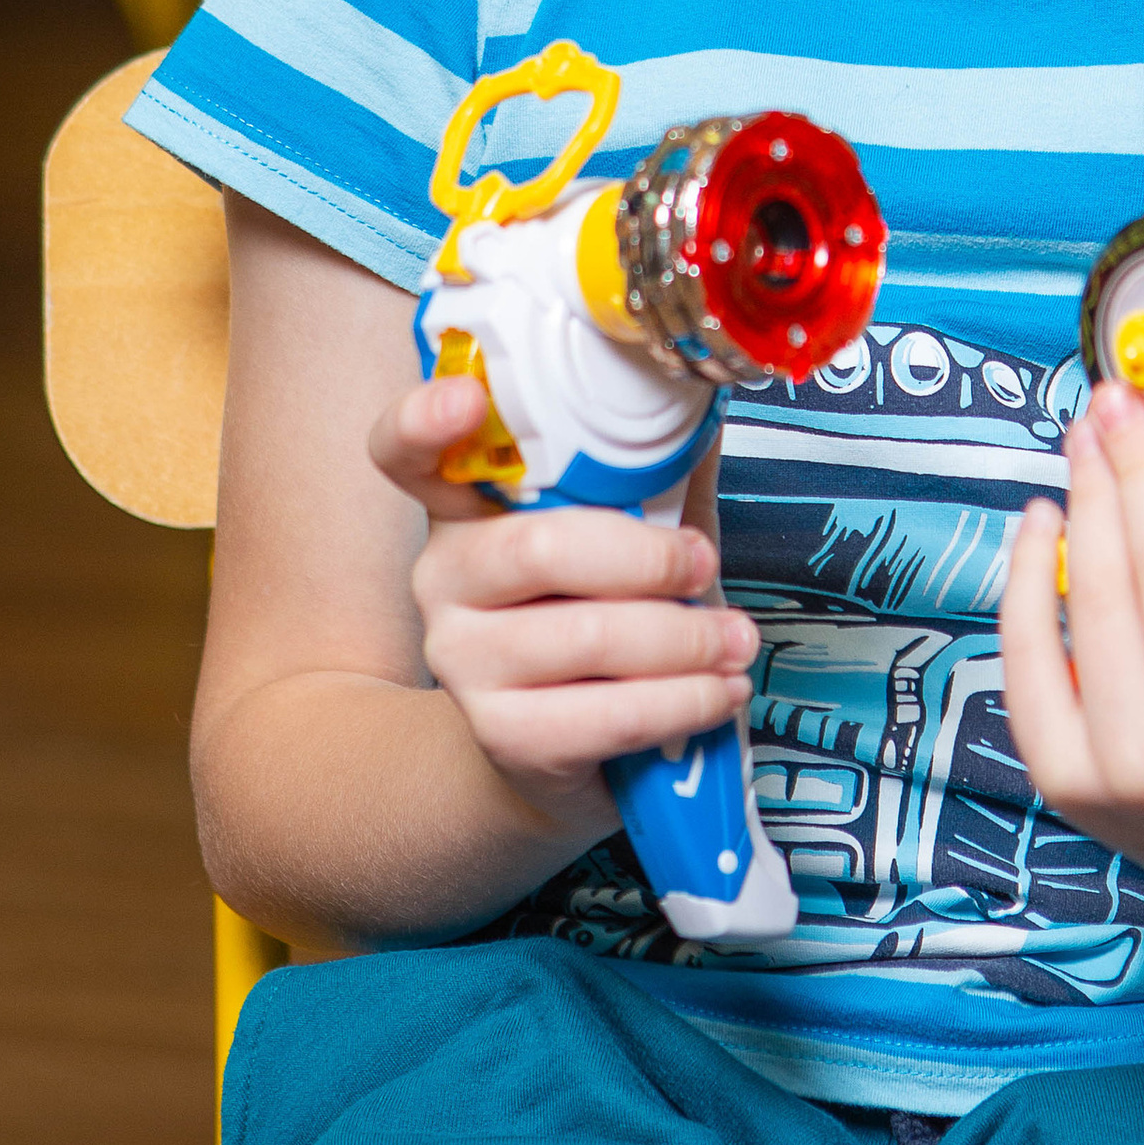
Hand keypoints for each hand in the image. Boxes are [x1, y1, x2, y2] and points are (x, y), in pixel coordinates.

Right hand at [368, 372, 755, 840]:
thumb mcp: (625, 529)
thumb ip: (651, 465)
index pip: (407, 451)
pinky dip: (685, 700)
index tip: (468, 398)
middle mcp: (443, 578)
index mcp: (463, 506)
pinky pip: (609, 715)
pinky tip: (720, 691)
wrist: (560, 748)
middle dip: (647, 558)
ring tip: (736, 640)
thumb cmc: (601, 610)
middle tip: (705, 564)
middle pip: (539, 548)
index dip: (424, 420)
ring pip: (589, 637)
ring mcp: (462, 662)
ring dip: (687, 639)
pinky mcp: (504, 736)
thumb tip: (702, 396)